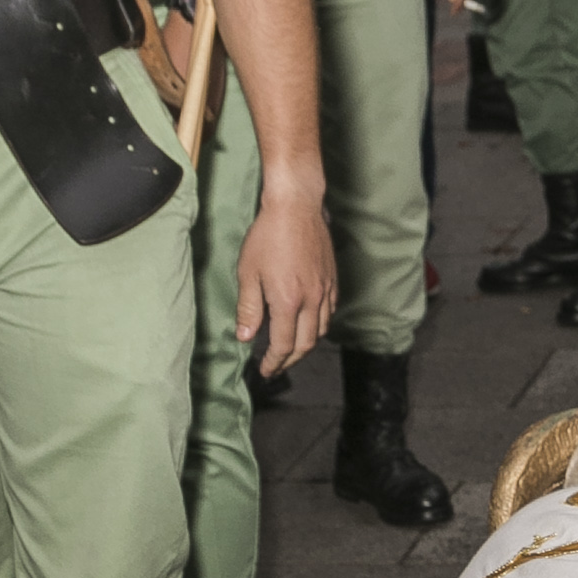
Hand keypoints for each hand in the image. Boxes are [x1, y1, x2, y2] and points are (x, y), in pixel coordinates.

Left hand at [237, 181, 336, 372]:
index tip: (266, 370)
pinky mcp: (332, 279)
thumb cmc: (268, 236)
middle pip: (306, 344)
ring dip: (306, 345)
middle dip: (290, 359)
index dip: (274, 362)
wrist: (296, 207)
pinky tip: (308, 323)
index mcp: (288, 301)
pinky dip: (320, 325)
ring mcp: (325, 290)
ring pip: (321, 330)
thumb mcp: (248, 273)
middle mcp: (311, 300)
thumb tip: (245, 337)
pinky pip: (330, 312)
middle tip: (277, 365)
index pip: (283, 345)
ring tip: (291, 348)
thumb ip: (248, 308)